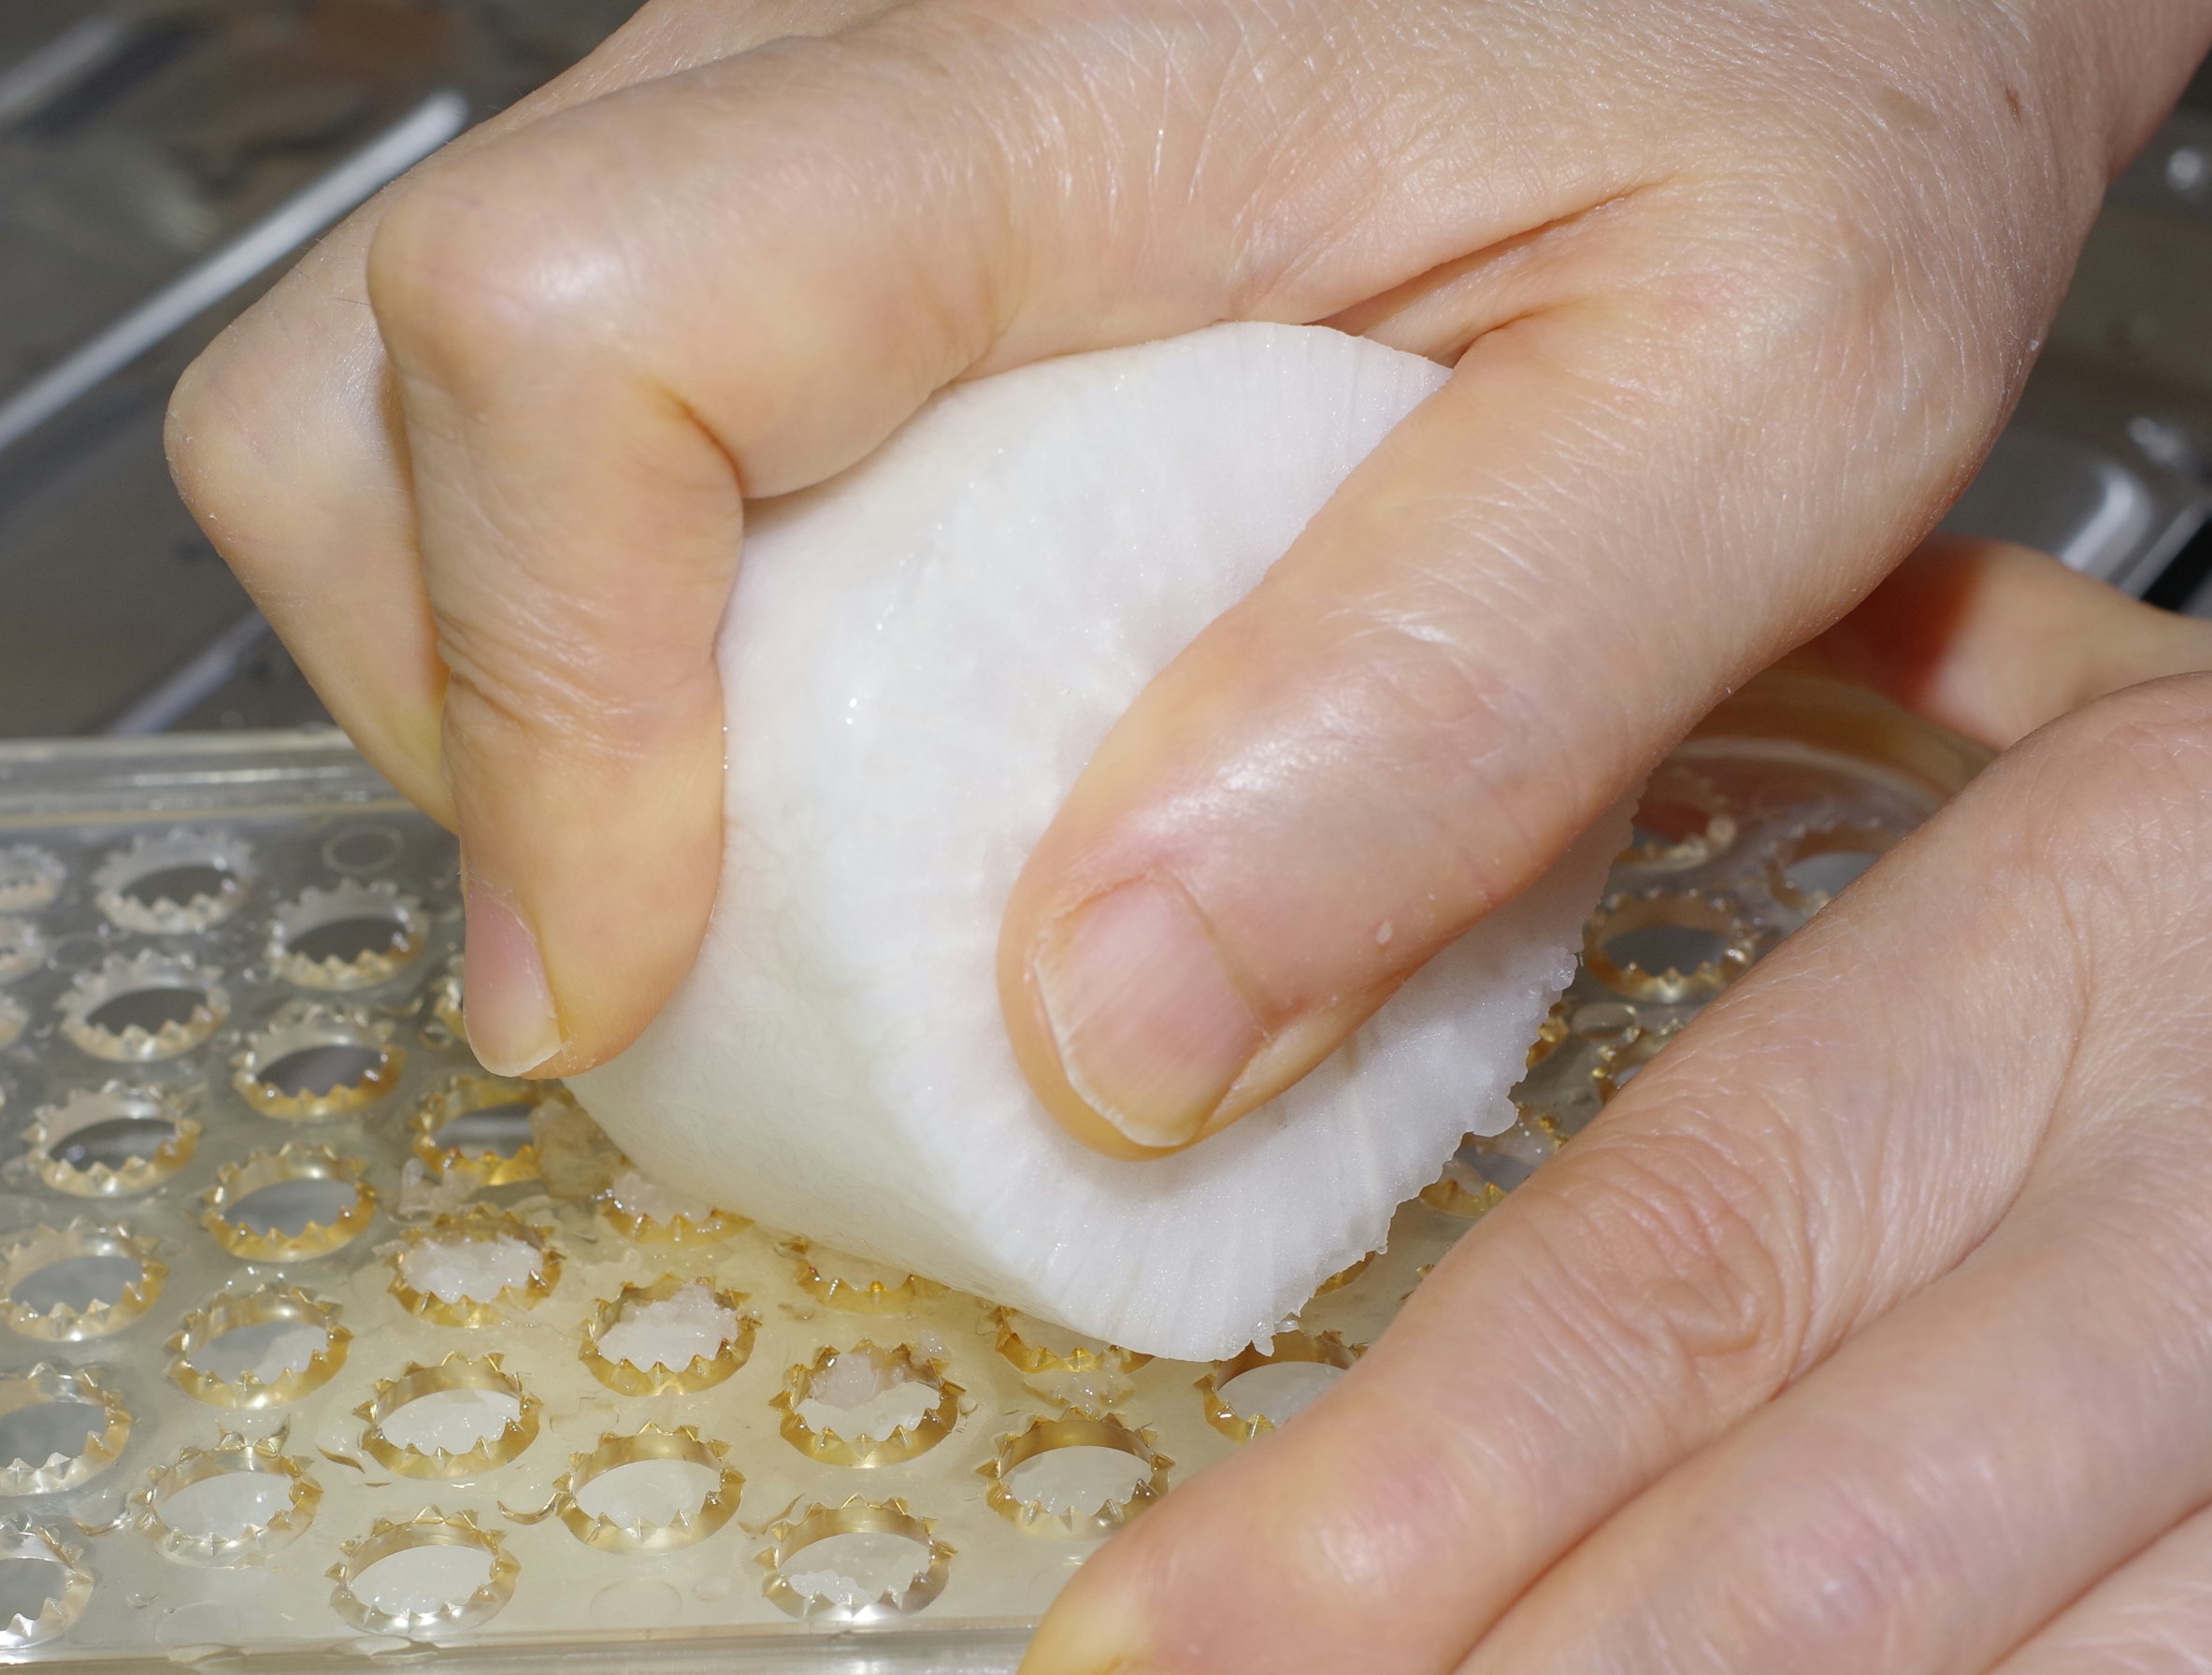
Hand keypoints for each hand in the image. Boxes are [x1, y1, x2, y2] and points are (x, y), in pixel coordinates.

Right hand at [168, 0, 2211, 1147]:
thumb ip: (1457, 719)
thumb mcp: (1775, 406)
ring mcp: (772, 55)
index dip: (533, 704)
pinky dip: (616, 592)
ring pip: (411, 384)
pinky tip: (847, 687)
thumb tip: (1098, 1035)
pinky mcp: (784, 124)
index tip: (635, 978)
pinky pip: (557, 373)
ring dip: (528, 673)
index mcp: (1072, 66)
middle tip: (719, 942)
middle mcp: (837, 14)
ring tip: (793, 831)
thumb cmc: (1833, 65)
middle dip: (483, 728)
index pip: (569, 326)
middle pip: (378, 377)